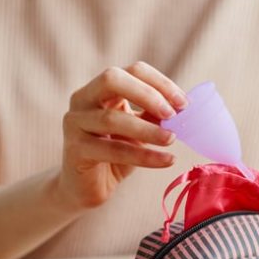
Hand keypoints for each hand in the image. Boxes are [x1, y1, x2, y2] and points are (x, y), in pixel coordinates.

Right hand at [56, 62, 186, 210]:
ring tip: (172, 139)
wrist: (87, 188)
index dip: (160, 83)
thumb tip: (182, 108)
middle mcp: (82, 99)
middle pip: (112, 79)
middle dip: (147, 94)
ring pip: (112, 118)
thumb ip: (154, 115)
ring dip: (148, 129)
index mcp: (100, 88)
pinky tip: (166, 160)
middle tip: (173, 114)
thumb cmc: (115, 153)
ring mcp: (75, 123)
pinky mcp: (75, 149)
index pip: (132, 71)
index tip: (183, 103)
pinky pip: (114, 150)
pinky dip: (144, 156)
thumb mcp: (139, 130)